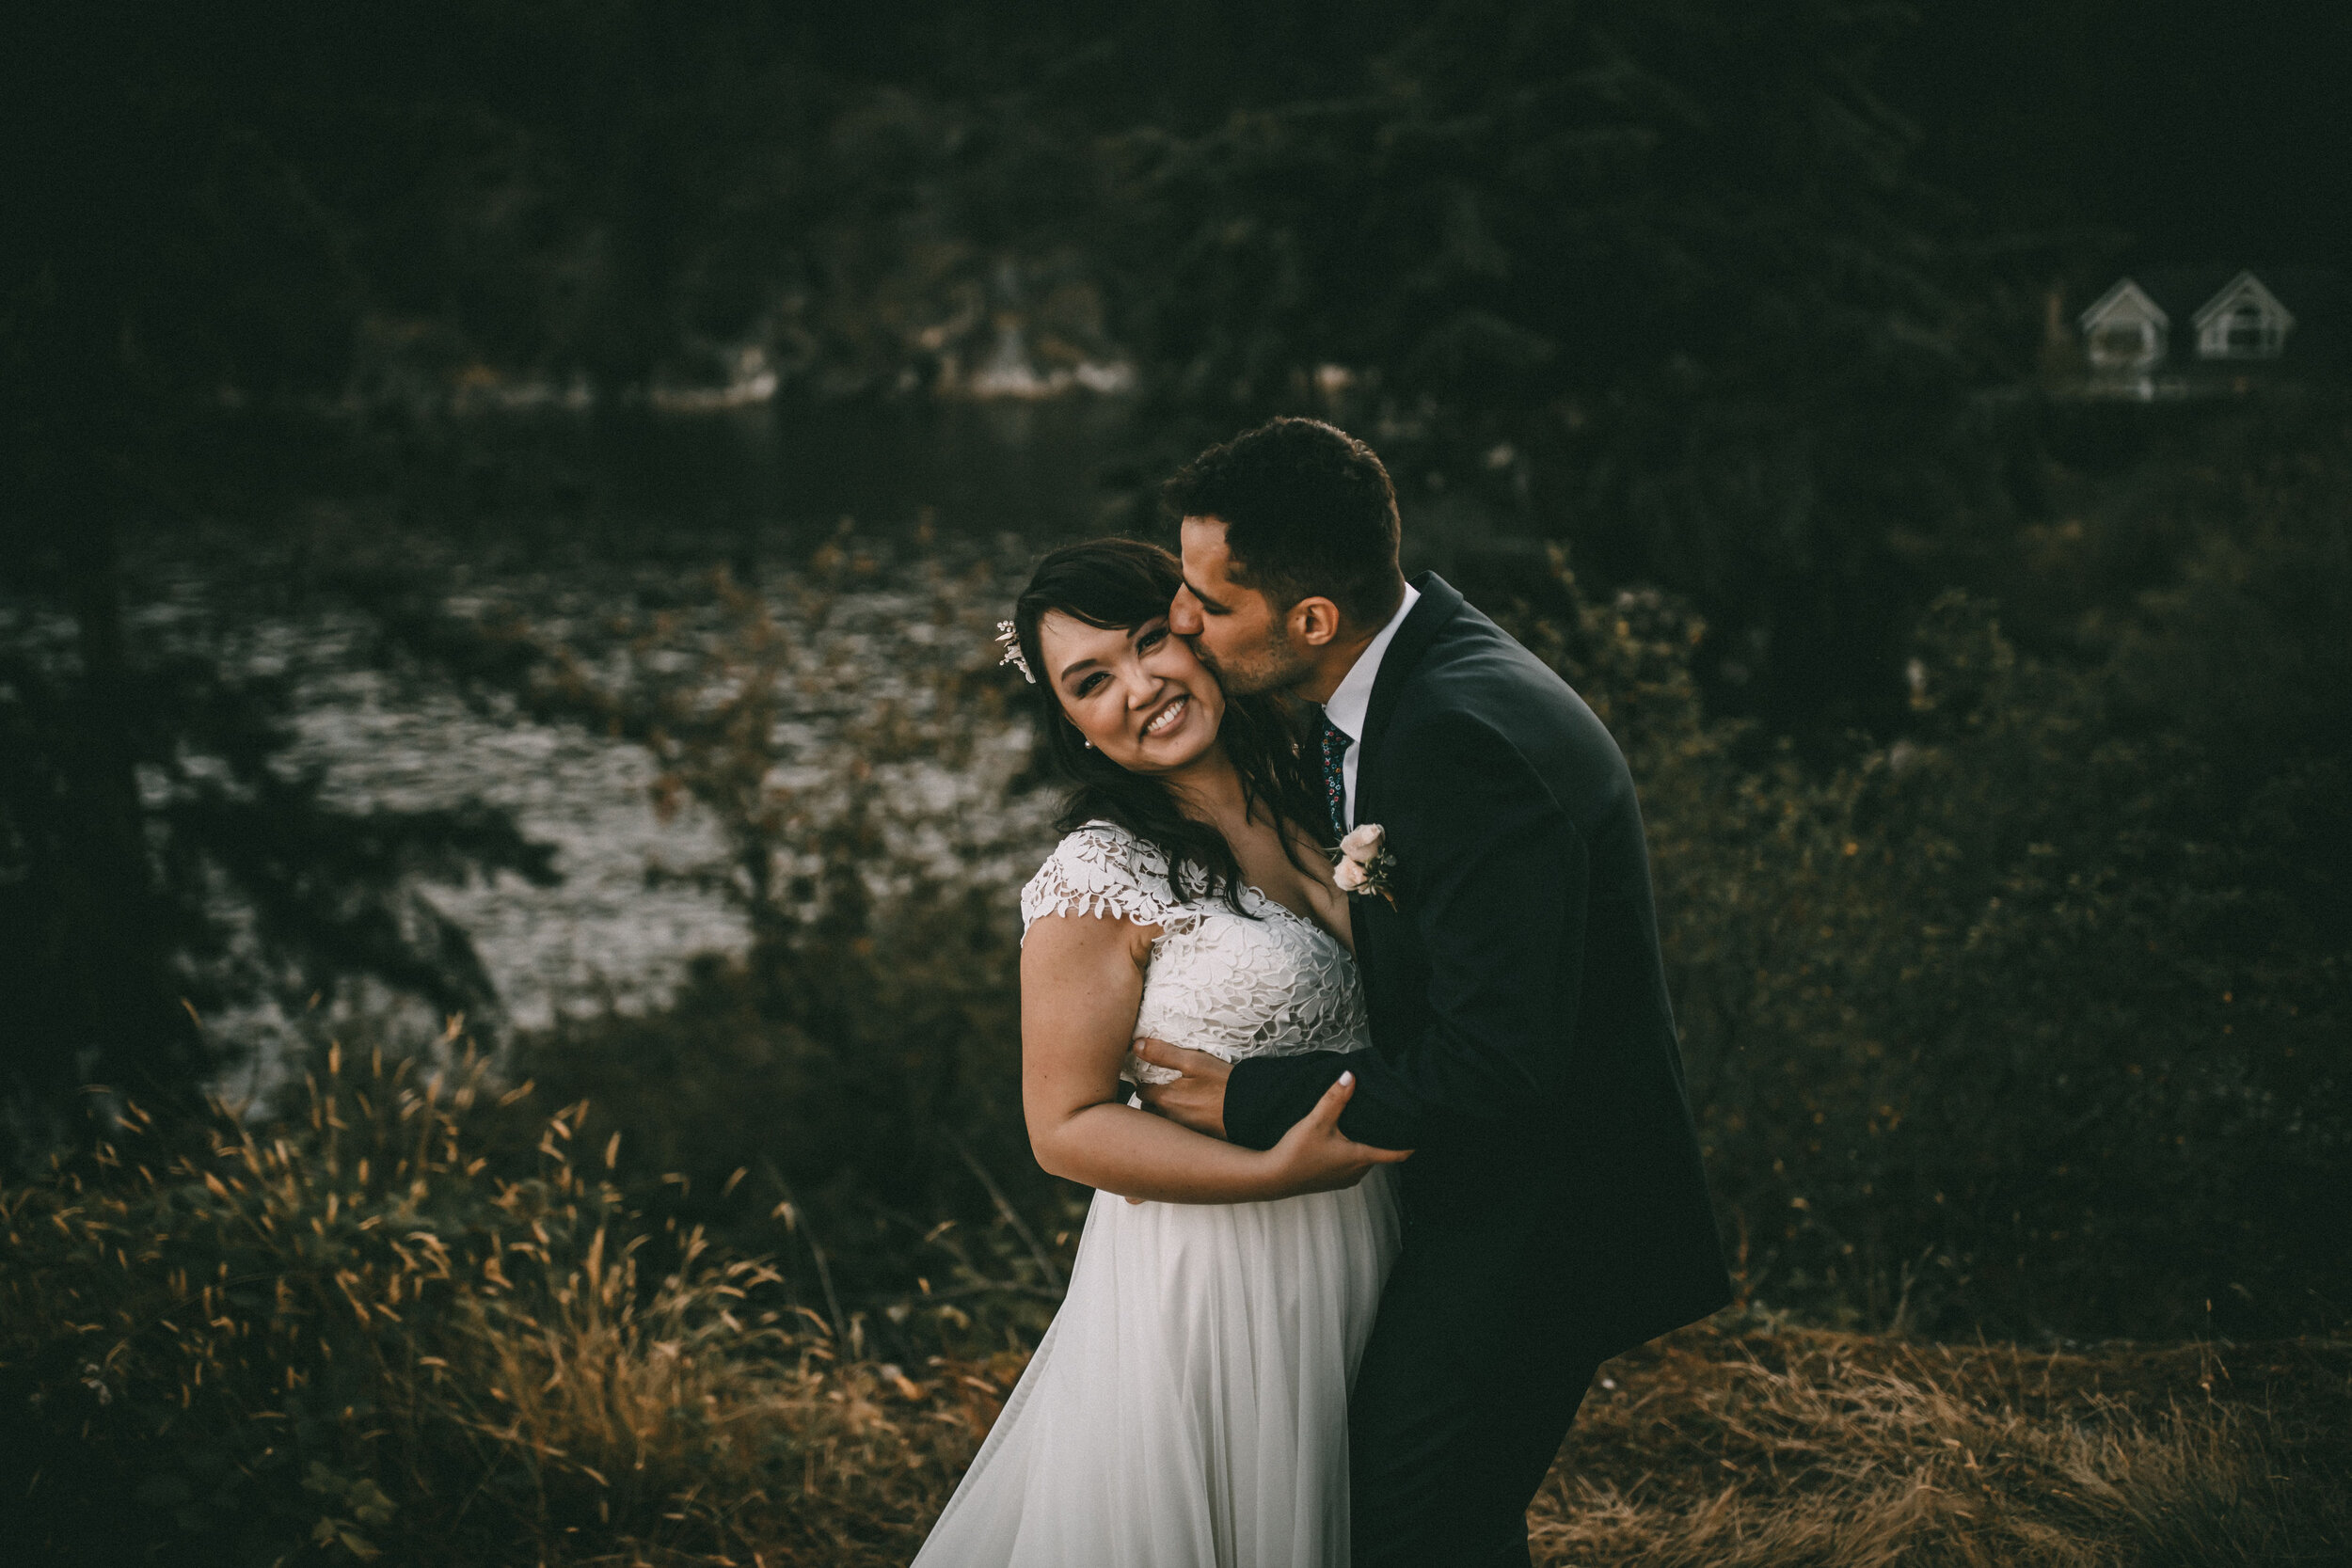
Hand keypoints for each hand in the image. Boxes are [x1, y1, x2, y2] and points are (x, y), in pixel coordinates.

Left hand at [1133, 1037, 1230, 1139]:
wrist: (1254, 1109)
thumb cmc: (1224, 1084)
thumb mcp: (1194, 1062)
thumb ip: (1163, 1053)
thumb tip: (1136, 1045)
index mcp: (1166, 1099)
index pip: (1140, 1091)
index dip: (1145, 1082)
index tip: (1152, 1077)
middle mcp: (1170, 1119)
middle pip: (1148, 1110)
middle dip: (1151, 1101)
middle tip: (1162, 1089)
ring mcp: (1183, 1132)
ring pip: (1162, 1123)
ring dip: (1163, 1114)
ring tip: (1177, 1102)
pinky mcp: (1197, 1139)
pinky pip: (1179, 1133)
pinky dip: (1179, 1125)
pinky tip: (1193, 1114)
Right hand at [1264, 1071, 1412, 1196]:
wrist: (1272, 1177)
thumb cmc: (1297, 1152)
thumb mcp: (1317, 1120)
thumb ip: (1335, 1098)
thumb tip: (1351, 1075)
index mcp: (1360, 1157)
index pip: (1397, 1154)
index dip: (1410, 1142)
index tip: (1420, 1130)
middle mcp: (1357, 1171)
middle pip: (1380, 1153)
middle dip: (1384, 1137)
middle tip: (1388, 1117)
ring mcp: (1345, 1179)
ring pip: (1365, 1159)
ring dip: (1366, 1145)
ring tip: (1366, 1125)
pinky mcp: (1332, 1181)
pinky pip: (1351, 1166)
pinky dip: (1352, 1153)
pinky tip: (1341, 1140)